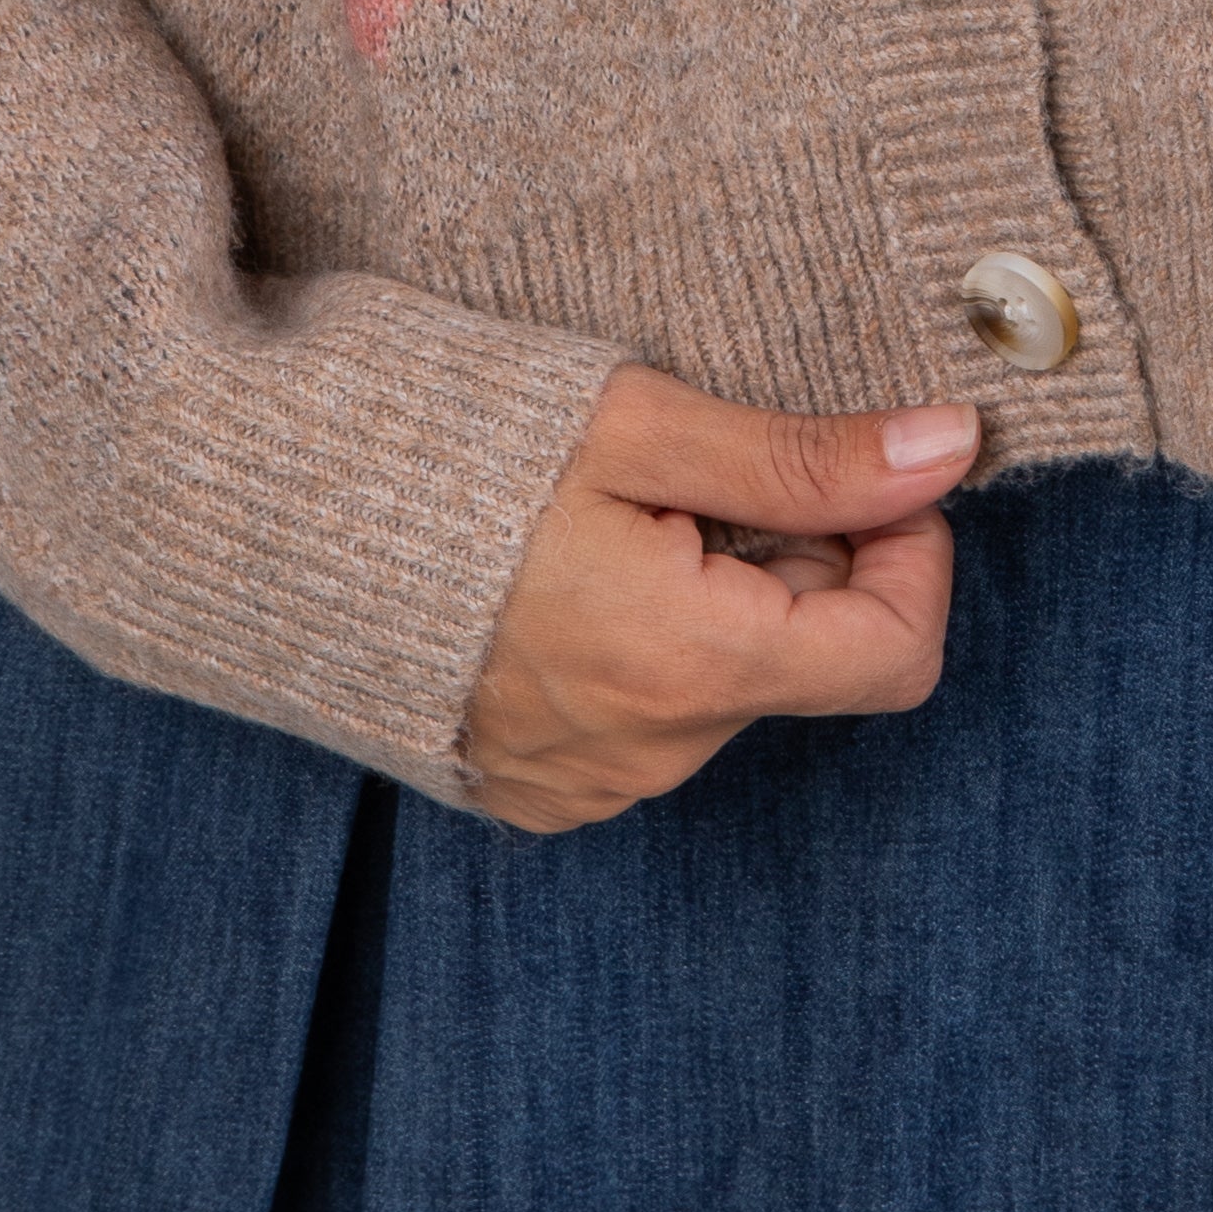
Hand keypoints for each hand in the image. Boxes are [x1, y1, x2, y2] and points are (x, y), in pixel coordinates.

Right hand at [460, 362, 980, 832]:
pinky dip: (652, 637)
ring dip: (721, 590)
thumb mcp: (641, 424)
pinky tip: (569, 565)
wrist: (261, 515)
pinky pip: (652, 717)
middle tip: (702, 461)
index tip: (862, 467)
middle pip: (809, 657)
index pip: (897, 652)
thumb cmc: (451, 445)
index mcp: (687, 665)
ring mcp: (588, 783)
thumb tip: (952, 448)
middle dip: (799, 552)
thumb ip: (804, 459)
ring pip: (732, 680)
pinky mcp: (537, 787)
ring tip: (616, 507)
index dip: (910, 546)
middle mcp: (649, 754)